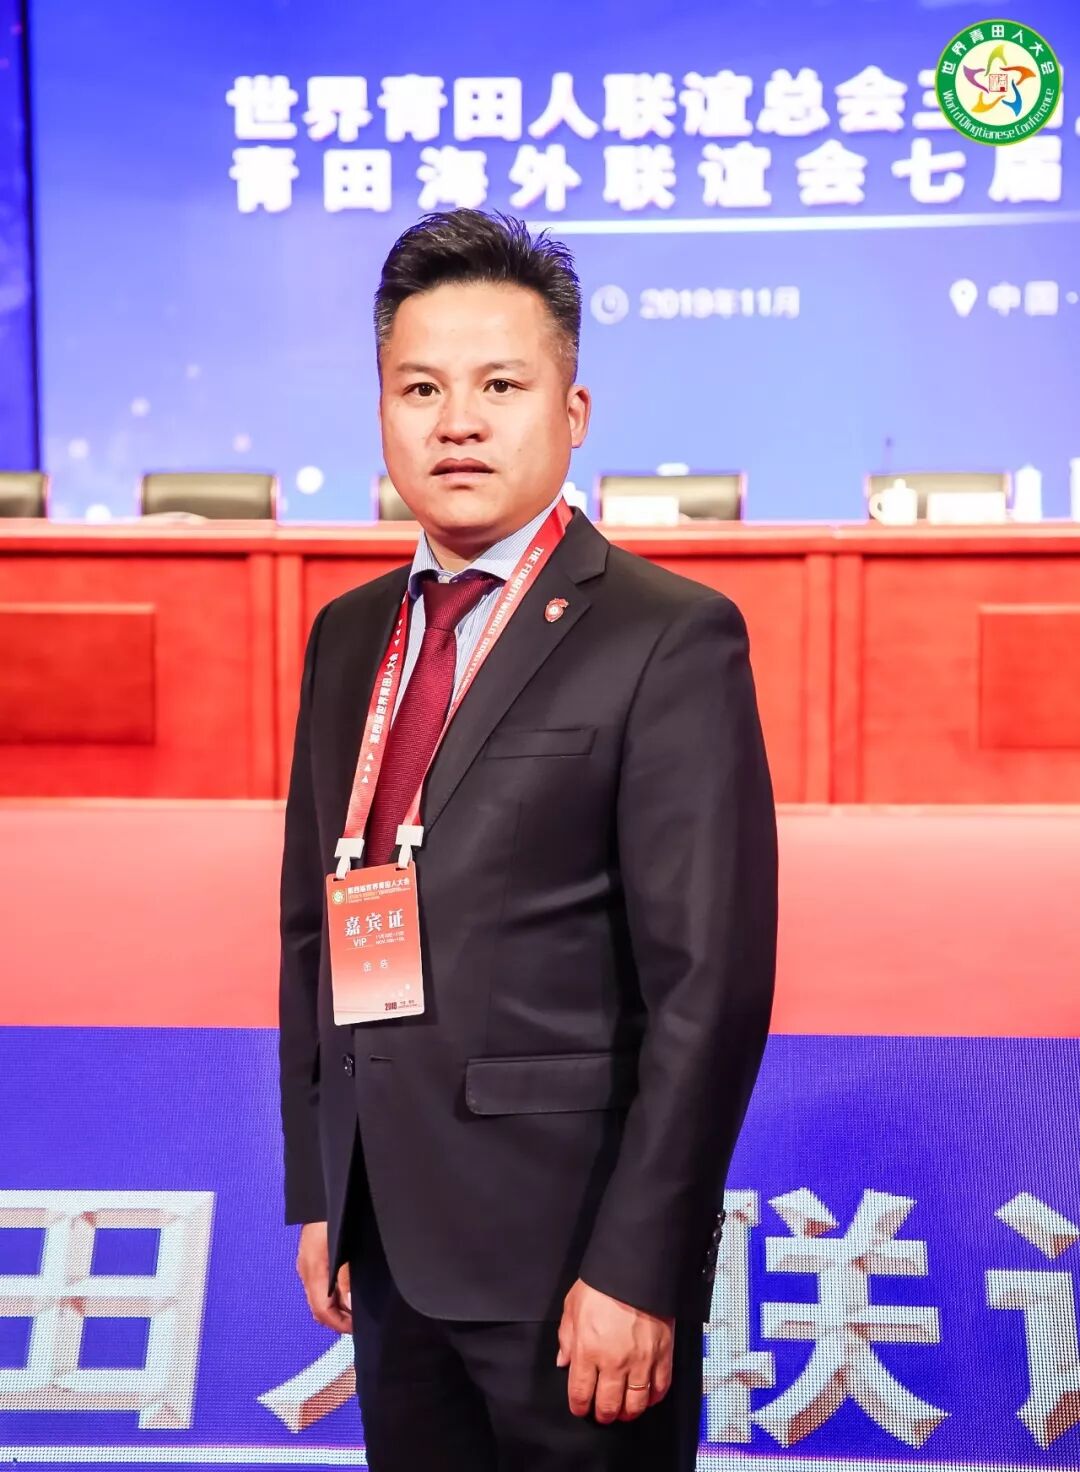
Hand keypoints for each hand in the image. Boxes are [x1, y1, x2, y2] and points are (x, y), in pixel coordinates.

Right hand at [296, 1220, 351, 1333]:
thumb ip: (346, 1277)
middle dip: (337, 1319)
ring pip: (318, 1297)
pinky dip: (331, 1295)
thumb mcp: (343, 1249)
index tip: (356, 1328)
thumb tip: (349, 1304)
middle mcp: (306, 1270)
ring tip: (355, 1310)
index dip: (339, 1324)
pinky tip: (345, 1291)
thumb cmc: (333, 1218)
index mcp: (312, 1270)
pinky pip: (318, 1285)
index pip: (321, 1310)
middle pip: (317, 1307)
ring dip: (335, 1308)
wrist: (320, 1194)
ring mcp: (306, 1264)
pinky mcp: (310, 1257)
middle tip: (357, 1323)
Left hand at [556, 1279, 673, 1423]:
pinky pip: (659, 1389)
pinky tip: (646, 1397)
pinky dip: (652, 1398)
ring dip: (627, 1413)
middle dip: (602, 1414)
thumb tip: (563, 1361)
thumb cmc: (602, 1285)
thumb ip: (566, 1337)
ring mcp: (640, 1362)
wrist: (637, 1270)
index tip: (581, 1407)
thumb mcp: (572, 1306)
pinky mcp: (662, 1356)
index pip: (580, 1393)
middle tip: (602, 1413)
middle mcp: (613, 1363)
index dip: (579, 1406)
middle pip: (608, 1405)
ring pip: (634, 1404)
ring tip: (623, 1411)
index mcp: (587, 1351)